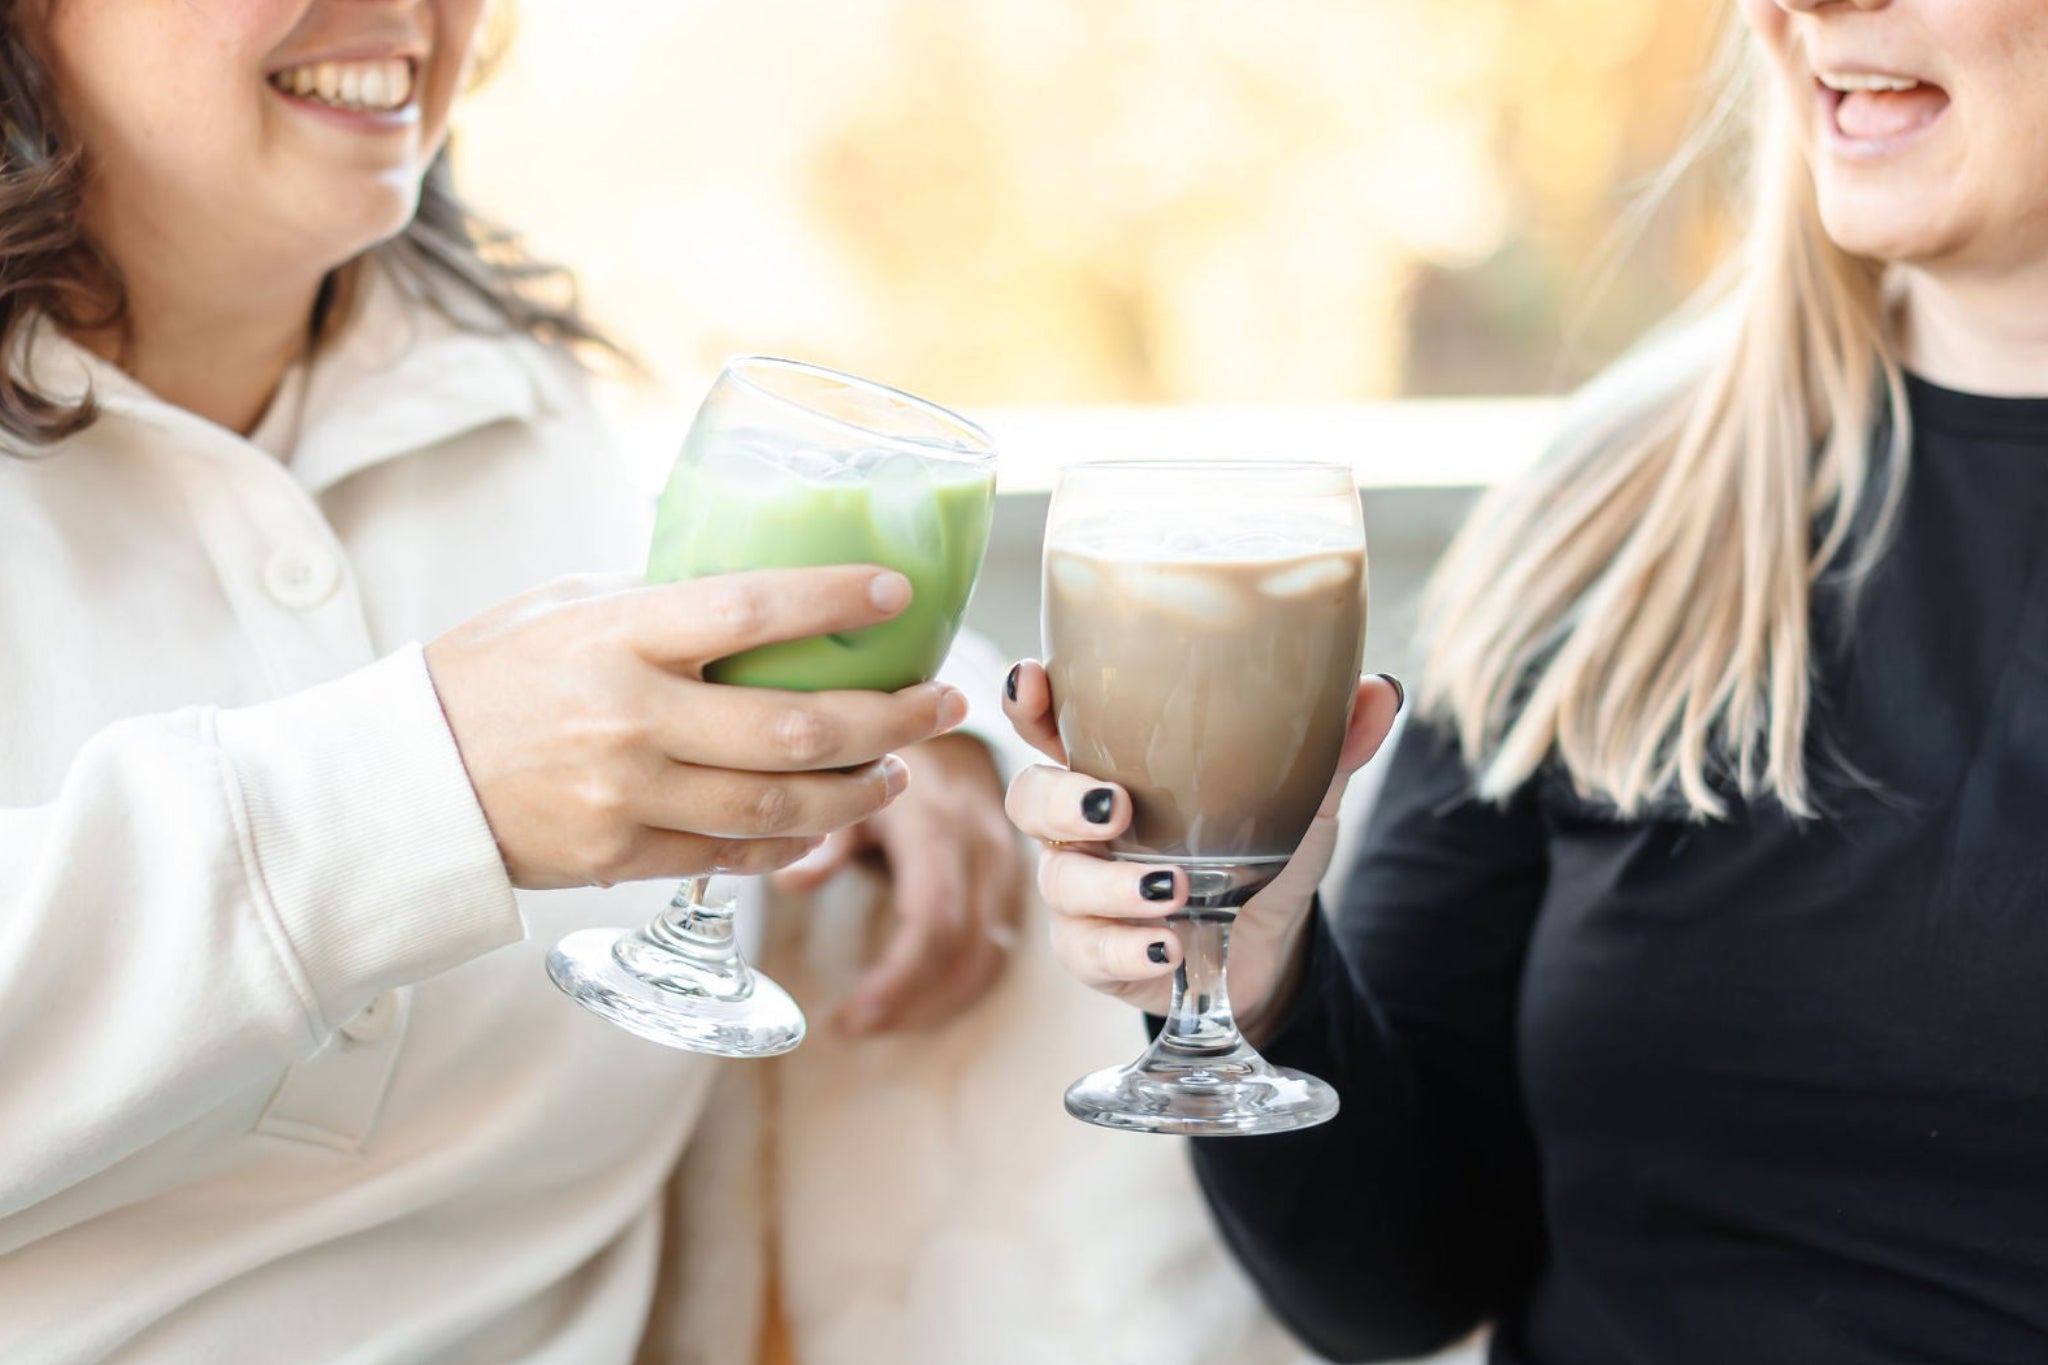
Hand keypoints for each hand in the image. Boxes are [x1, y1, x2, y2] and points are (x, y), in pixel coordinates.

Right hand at [425, 567, 967, 889]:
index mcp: (616, 635)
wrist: (403, 782)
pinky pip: (736, 852)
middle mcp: (631, 719)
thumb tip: (754, 587)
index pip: (751, 610)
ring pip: (782, 804)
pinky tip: (832, 816)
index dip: (835, 600)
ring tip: (901, 768)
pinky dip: (795, 837)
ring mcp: (630, 797)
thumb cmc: (484, 676)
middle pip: (797, 726)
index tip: (899, 592)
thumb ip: (656, 599)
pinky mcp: (624, 858)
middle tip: (942, 702)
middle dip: (891, 717)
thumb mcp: (562, 606)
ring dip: (861, 790)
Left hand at [773, 733, 1024, 1034]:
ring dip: (939, 1004)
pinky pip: (999, 948)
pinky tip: (919, 1001)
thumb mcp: (856, 781)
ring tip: (881, 1022)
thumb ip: (829, 837)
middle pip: (967, 953)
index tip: (853, 1015)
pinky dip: (960, 986)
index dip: (899, 980)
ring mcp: (1006, 868)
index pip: (935, 923)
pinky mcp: (1013, 883)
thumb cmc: (898, 753)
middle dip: (914, 1004)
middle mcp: (983, 851)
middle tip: (856, 1028)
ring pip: (989, 959)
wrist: (960, 722)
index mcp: (940, 828)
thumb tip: (789, 885)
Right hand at [1000, 661, 1402, 1026]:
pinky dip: (1126, 950)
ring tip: (1175, 890)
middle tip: (1116, 805)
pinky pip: (1085, 951)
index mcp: (1114, 762)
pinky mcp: (1092, 953)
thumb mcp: (1301, 795)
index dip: (1027, 699)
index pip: (1048, 719)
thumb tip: (1382, 690)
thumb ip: (1331, 744)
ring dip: (1111, 885)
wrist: (1269, 946)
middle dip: (1059, 798)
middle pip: (1028, 797)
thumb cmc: (1262, 848)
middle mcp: (1082, 822)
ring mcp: (1081, 890)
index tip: (1033, 680)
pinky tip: (1168, 948)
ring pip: (1059, 880)